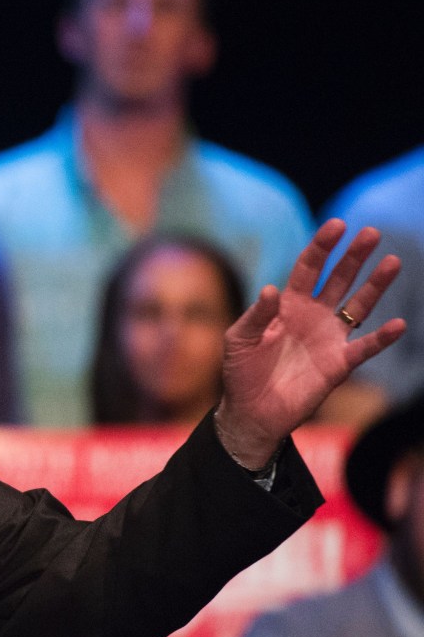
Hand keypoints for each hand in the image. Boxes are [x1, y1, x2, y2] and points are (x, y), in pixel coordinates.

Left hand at [216, 220, 405, 465]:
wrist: (251, 411)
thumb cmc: (241, 372)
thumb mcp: (239, 340)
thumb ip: (256, 315)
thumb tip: (271, 289)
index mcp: (287, 304)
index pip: (308, 268)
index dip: (322, 246)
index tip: (338, 225)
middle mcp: (313, 315)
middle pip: (339, 279)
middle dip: (354, 256)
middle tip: (371, 232)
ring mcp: (329, 338)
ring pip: (358, 305)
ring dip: (375, 285)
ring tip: (392, 261)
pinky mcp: (339, 364)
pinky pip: (365, 347)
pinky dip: (381, 337)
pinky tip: (397, 324)